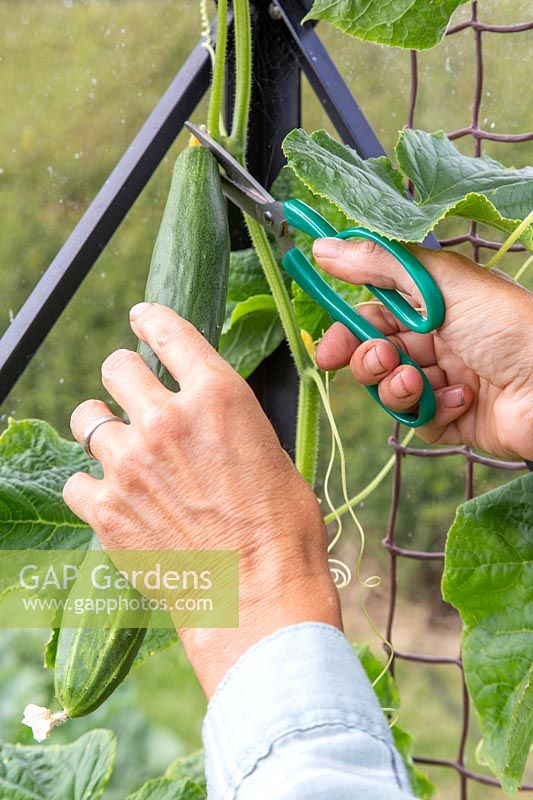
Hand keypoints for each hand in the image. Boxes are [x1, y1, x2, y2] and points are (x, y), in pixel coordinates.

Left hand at [63, 302, 340, 696]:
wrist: (259, 598)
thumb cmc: (282, 531)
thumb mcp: (272, 455)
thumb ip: (228, 424)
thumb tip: (208, 418)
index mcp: (217, 396)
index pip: (167, 331)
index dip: (150, 319)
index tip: (142, 319)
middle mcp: (166, 419)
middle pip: (117, 368)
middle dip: (124, 376)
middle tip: (133, 395)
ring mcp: (130, 464)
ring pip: (87, 420)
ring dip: (101, 428)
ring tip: (117, 446)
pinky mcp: (106, 509)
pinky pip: (76, 480)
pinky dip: (91, 486)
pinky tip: (113, 497)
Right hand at [313, 238, 532, 460]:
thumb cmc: (508, 325)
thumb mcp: (441, 282)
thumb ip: (381, 265)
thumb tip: (325, 247)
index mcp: (435, 306)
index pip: (375, 316)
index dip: (348, 329)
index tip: (328, 345)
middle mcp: (437, 342)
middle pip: (376, 355)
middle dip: (368, 361)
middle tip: (377, 361)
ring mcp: (444, 382)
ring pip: (391, 390)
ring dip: (399, 386)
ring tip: (421, 381)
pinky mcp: (453, 419)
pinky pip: (420, 420)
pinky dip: (435, 409)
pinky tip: (462, 398)